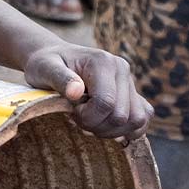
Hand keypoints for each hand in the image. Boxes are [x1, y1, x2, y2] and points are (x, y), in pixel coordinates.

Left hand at [26, 41, 148, 139]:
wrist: (55, 58)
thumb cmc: (47, 64)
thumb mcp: (45, 68)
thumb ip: (59, 78)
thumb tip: (76, 92)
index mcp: (103, 62)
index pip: (106, 103)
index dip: (88, 117)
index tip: (71, 112)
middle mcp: (122, 70)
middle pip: (122, 116)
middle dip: (97, 126)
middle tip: (77, 118)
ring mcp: (130, 82)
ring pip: (137, 121)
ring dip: (112, 131)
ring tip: (90, 122)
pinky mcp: (133, 94)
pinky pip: (143, 119)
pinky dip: (127, 130)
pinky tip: (104, 126)